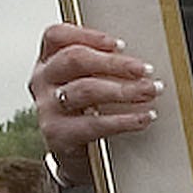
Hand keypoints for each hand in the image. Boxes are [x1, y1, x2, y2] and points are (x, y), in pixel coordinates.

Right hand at [34, 25, 163, 181]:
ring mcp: (47, 108)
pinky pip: (94, 124)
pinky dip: (124, 120)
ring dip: (124, 90)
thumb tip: (139, 61)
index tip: (120, 44)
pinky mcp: (58, 134)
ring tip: (149, 91)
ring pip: (86, 90)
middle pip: (75, 59)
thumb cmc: (86, 110)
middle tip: (145, 70)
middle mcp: (42, 81)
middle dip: (115, 63)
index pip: (57, 36)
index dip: (88, 35)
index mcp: (48, 61)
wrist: (75, 156)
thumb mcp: (86, 82)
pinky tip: (144, 118)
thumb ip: (101, 66)